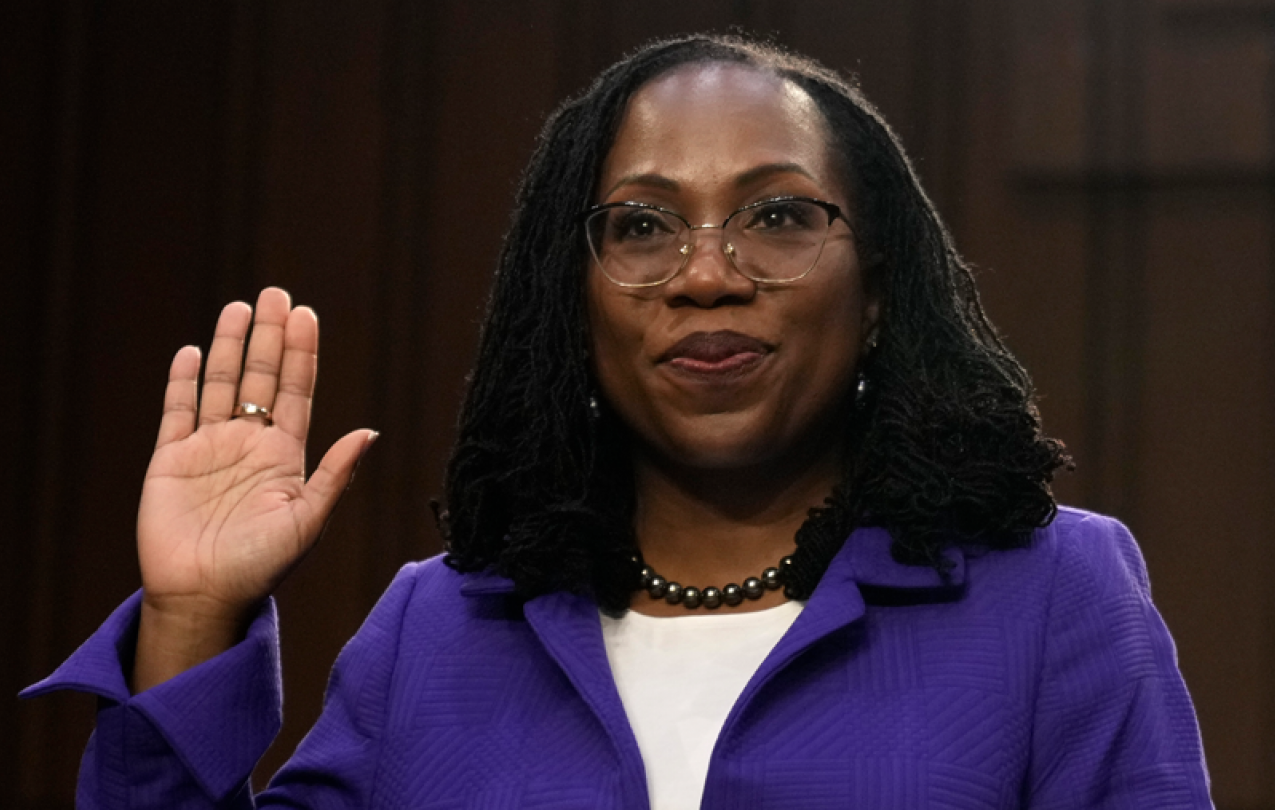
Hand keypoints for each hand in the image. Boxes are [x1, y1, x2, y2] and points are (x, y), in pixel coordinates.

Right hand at [132, 288, 374, 690]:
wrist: (205, 598)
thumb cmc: (263, 567)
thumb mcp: (308, 520)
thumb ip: (335, 474)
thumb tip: (370, 432)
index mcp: (284, 456)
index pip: (295, 392)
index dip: (300, 354)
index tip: (306, 315)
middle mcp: (248, 444)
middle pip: (260, 378)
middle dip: (268, 336)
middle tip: (276, 293)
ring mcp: (209, 449)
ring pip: (221, 386)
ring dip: (230, 347)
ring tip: (240, 308)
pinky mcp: (170, 460)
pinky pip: (177, 411)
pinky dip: (184, 381)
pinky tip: (194, 352)